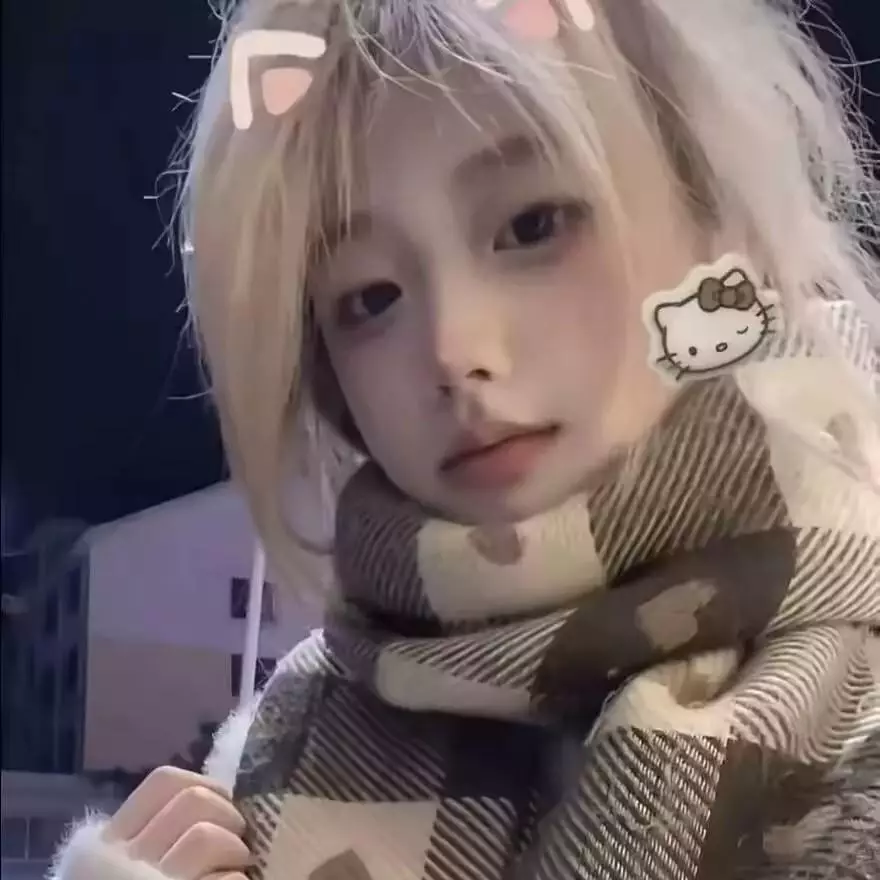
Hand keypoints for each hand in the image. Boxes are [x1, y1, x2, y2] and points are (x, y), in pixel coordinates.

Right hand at [102, 766, 251, 879]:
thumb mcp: (130, 863)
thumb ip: (155, 831)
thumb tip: (212, 797)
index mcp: (107, 842)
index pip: (163, 782)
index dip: (204, 785)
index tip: (222, 803)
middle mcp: (121, 860)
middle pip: (192, 801)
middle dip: (226, 816)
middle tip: (236, 840)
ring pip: (205, 836)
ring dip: (234, 850)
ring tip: (235, 867)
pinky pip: (226, 879)